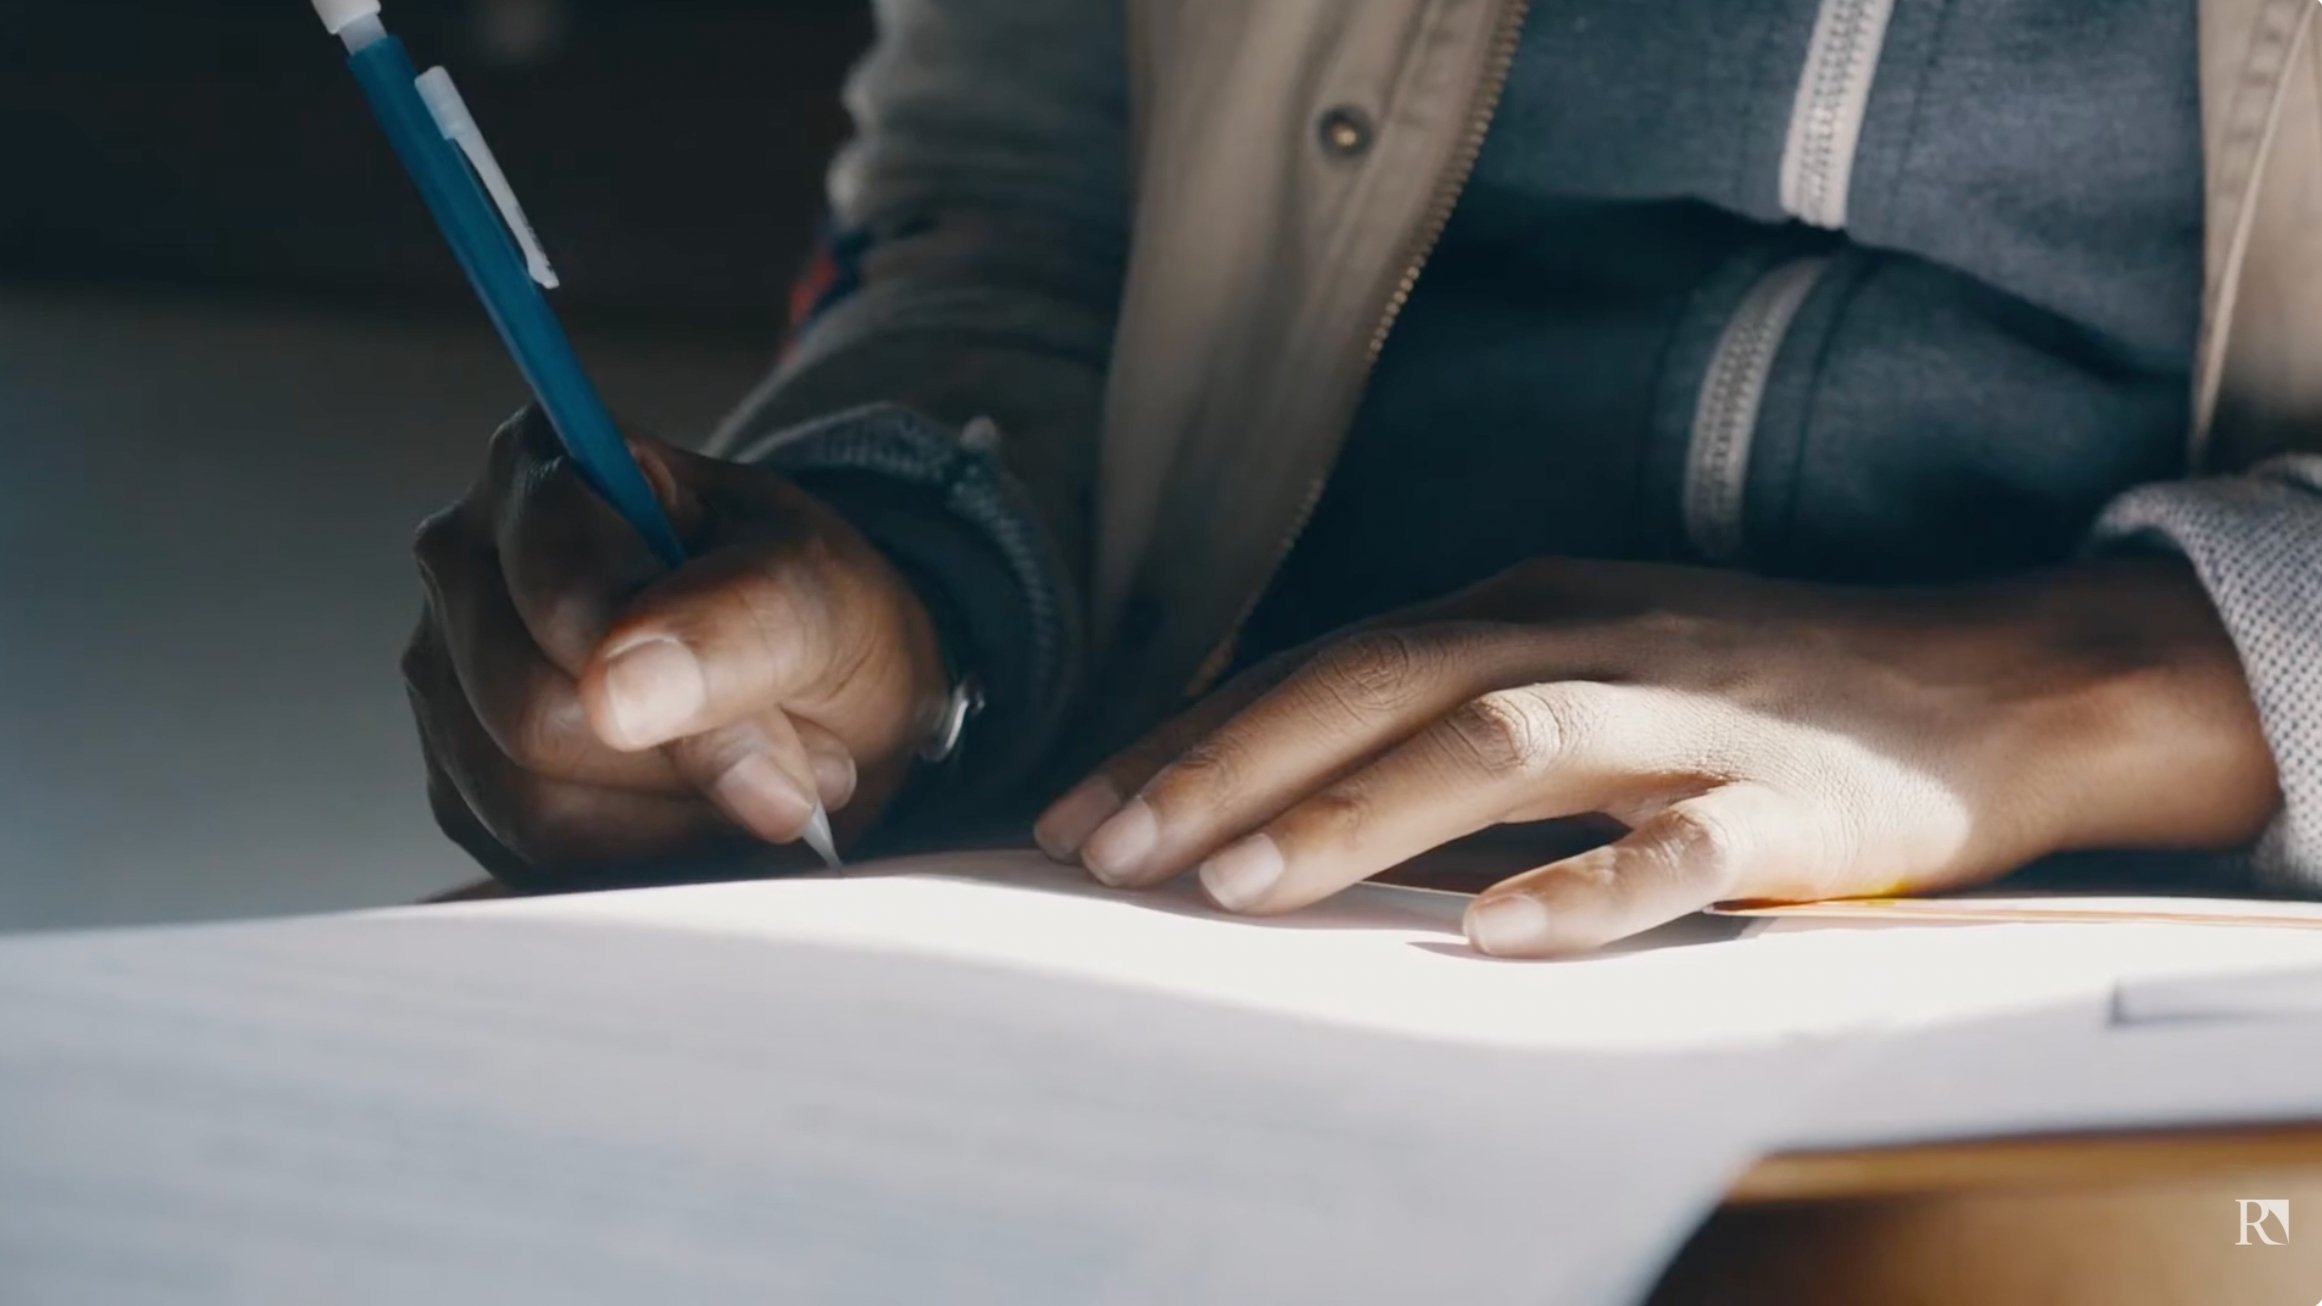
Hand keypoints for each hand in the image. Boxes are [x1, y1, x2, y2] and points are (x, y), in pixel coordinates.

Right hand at [403, 409, 945, 888]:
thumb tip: (618, 692)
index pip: (562, 588)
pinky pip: (535, 860)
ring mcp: (448, 679)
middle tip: (794, 745)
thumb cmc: (812, 616)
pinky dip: (646, 853)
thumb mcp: (822, 597)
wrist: (821, 695)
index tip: (781, 713)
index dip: (673, 670)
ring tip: (758, 769)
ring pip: (529, 800)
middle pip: (530, 709)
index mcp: (542, 468)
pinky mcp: (462, 785)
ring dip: (674, 810)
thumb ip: (736, 624)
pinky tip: (703, 808)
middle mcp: (466, 563)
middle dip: (687, 753)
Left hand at [1036, 557, 2277, 955]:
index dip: (1193, 736)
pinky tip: (1497, 937)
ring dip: (1355, 812)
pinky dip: (1587, 886)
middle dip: (1227, 768)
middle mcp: (1580, 640)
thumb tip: (1274, 789)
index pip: (1320, 668)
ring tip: (1236, 886)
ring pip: (1496, 745)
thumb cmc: (1738, 687)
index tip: (1075, 811)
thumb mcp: (1573, 664)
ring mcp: (1683, 713)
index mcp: (1516, 610)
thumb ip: (1440, 711)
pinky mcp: (1790, 801)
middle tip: (1105, 853)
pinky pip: (1681, 845)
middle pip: (1375, 687)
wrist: (1979, 681)